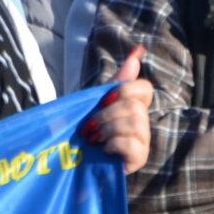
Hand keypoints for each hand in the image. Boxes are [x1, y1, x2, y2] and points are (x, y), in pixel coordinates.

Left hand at [80, 47, 154, 171]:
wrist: (69, 162)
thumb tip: (138, 50)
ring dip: (108, 130)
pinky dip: (113, 144)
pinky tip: (104, 150)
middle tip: (90, 127)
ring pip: (135, 123)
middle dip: (107, 115)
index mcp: (132, 107)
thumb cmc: (84, 132)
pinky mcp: (138, 160)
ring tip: (95, 140)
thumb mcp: (95, 102)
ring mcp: (142, 142)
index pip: (144, 89)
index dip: (126, 90)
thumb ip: (116, 80)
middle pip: (135, 107)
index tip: (105, 100)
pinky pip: (132, 144)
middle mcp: (142, 124)